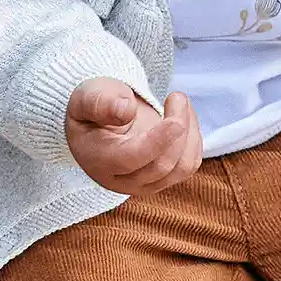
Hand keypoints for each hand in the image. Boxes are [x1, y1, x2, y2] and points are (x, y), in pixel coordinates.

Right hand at [66, 78, 202, 195]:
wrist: (102, 125)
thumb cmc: (94, 109)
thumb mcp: (87, 97)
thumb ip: (100, 102)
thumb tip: (125, 111)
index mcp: (100, 161)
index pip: (133, 158)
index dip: (157, 142)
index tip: (176, 121)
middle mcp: (125, 181)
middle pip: (162, 165)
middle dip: (178, 128)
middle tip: (177, 96)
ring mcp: (148, 184)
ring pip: (182, 167)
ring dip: (190, 132)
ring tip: (178, 101)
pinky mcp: (167, 179)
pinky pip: (190, 164)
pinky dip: (194, 138)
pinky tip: (184, 116)